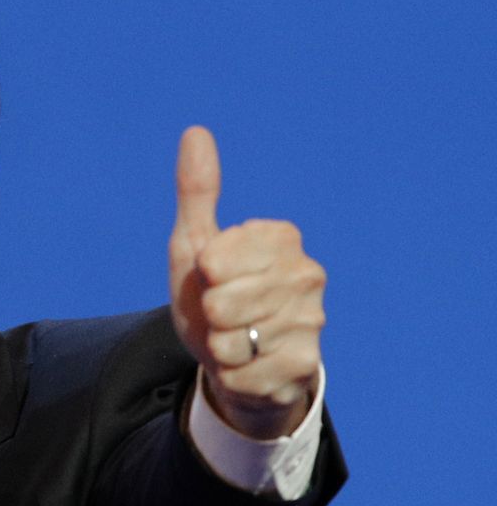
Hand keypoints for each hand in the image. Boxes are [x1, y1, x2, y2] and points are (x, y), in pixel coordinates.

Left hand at [168, 127, 325, 438]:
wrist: (233, 360)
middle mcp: (307, 274)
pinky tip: (249, 365)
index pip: (214, 260)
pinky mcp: (307, 364)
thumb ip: (198, 192)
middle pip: (222, 303)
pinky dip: (233, 374)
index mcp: (281, 237)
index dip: (202, 275)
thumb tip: (195, 131)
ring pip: (232, 341)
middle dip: (210, 315)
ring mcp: (312, 320)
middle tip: (224, 314)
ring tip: (238, 339)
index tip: (214, 276)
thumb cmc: (211, 293)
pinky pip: (244, 373)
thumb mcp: (194, 244)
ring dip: (220, 346)